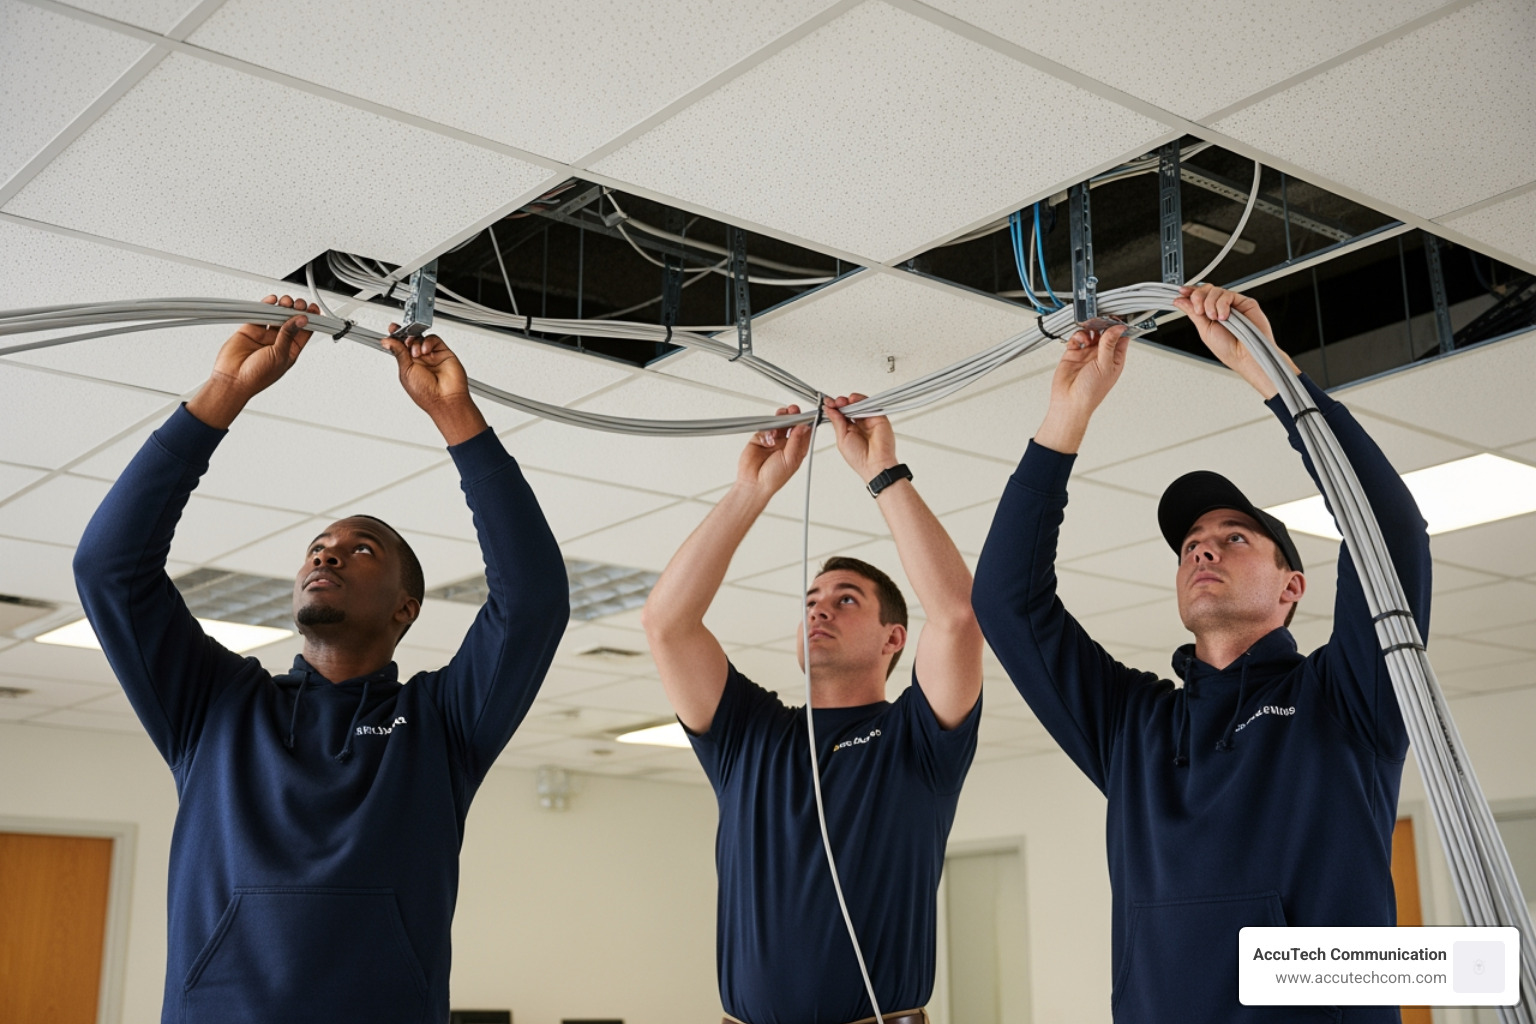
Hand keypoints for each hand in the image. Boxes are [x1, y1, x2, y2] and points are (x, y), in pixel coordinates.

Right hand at [213, 294, 317, 397]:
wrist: (233, 379)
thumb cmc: (257, 376)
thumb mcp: (280, 355)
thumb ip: (289, 335)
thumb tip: (301, 320)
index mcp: (290, 350)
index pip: (304, 332)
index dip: (310, 320)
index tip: (313, 309)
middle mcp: (278, 342)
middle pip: (291, 321)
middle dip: (297, 310)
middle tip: (298, 304)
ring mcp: (264, 335)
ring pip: (277, 315)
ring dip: (283, 307)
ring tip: (286, 302)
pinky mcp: (251, 329)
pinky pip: (261, 314)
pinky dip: (267, 305)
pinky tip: (272, 301)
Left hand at [381, 328, 486, 444]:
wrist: (445, 399)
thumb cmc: (426, 394)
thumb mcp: (406, 371)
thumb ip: (399, 353)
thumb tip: (388, 341)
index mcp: (408, 366)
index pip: (400, 347)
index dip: (395, 337)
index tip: (392, 330)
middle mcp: (420, 361)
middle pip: (410, 340)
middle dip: (405, 336)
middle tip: (404, 338)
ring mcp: (431, 356)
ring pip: (421, 338)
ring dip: (416, 341)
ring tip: (416, 352)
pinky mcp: (443, 353)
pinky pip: (434, 340)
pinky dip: (428, 342)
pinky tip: (425, 350)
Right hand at [736, 405, 811, 496]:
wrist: (753, 483)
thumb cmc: (773, 478)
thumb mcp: (790, 460)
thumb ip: (796, 441)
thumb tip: (803, 427)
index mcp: (797, 450)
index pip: (804, 432)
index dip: (805, 423)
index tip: (806, 415)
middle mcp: (786, 444)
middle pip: (792, 425)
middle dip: (793, 416)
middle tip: (793, 410)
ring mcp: (773, 440)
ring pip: (779, 424)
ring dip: (782, 417)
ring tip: (783, 413)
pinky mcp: (761, 438)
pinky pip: (766, 427)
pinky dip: (769, 426)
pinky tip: (770, 432)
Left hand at [823, 394, 897, 481]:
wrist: (875, 465)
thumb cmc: (859, 459)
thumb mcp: (841, 439)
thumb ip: (837, 422)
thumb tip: (830, 410)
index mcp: (849, 430)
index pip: (841, 414)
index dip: (834, 408)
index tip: (827, 403)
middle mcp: (859, 425)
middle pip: (850, 407)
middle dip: (840, 403)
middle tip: (835, 403)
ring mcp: (869, 420)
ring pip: (859, 404)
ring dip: (849, 401)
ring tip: (842, 402)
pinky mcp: (879, 418)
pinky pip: (870, 405)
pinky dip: (861, 400)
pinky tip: (853, 400)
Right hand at [1032, 323, 1129, 453]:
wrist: (1069, 402)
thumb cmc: (1090, 392)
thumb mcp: (1105, 366)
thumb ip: (1110, 345)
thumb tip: (1117, 328)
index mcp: (1115, 359)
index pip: (1121, 338)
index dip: (1120, 327)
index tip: (1118, 318)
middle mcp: (1101, 356)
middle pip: (1105, 333)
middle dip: (1103, 325)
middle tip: (1101, 319)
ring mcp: (1087, 354)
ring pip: (1091, 333)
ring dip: (1090, 329)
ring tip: (1089, 330)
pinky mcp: (1073, 354)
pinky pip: (1077, 338)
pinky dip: (1078, 335)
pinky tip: (1079, 339)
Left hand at [1172, 284, 1296, 397]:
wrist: (1244, 356)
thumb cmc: (1228, 349)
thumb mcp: (1204, 330)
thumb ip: (1192, 312)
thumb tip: (1180, 301)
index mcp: (1209, 314)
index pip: (1198, 297)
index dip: (1190, 292)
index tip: (1181, 292)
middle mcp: (1220, 307)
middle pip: (1206, 290)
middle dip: (1198, 297)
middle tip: (1199, 310)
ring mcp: (1232, 304)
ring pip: (1216, 290)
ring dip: (1210, 304)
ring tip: (1215, 318)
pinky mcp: (1244, 302)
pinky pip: (1228, 294)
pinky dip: (1222, 304)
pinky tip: (1224, 316)